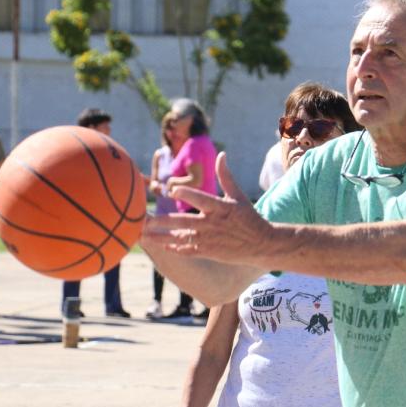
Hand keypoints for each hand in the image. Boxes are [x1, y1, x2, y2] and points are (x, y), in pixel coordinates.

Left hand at [144, 153, 271, 264]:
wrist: (262, 244)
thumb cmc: (249, 218)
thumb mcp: (238, 196)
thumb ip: (226, 176)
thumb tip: (221, 155)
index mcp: (219, 208)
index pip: (200, 198)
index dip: (186, 193)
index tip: (172, 189)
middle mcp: (211, 224)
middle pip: (182, 222)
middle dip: (161, 221)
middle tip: (143, 219)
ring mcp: (209, 239)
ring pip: (180, 238)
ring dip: (161, 237)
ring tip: (144, 235)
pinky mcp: (209, 251)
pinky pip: (188, 250)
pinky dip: (174, 248)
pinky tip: (162, 246)